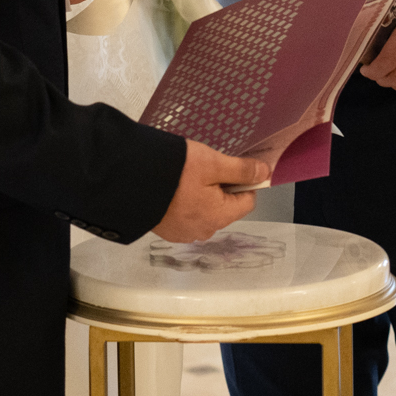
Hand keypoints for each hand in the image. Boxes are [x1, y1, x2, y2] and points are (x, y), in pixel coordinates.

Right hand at [152, 141, 269, 241]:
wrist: (131, 179)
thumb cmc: (174, 171)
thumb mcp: (213, 163)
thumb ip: (241, 170)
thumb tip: (264, 173)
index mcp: (219, 217)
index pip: (248, 201)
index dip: (244, 182)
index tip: (231, 167)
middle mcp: (204, 230)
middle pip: (225, 208)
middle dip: (220, 188)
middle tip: (204, 169)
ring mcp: (183, 232)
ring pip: (205, 211)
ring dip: (201, 196)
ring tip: (186, 176)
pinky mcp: (167, 229)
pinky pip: (186, 216)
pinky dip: (184, 203)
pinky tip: (174, 188)